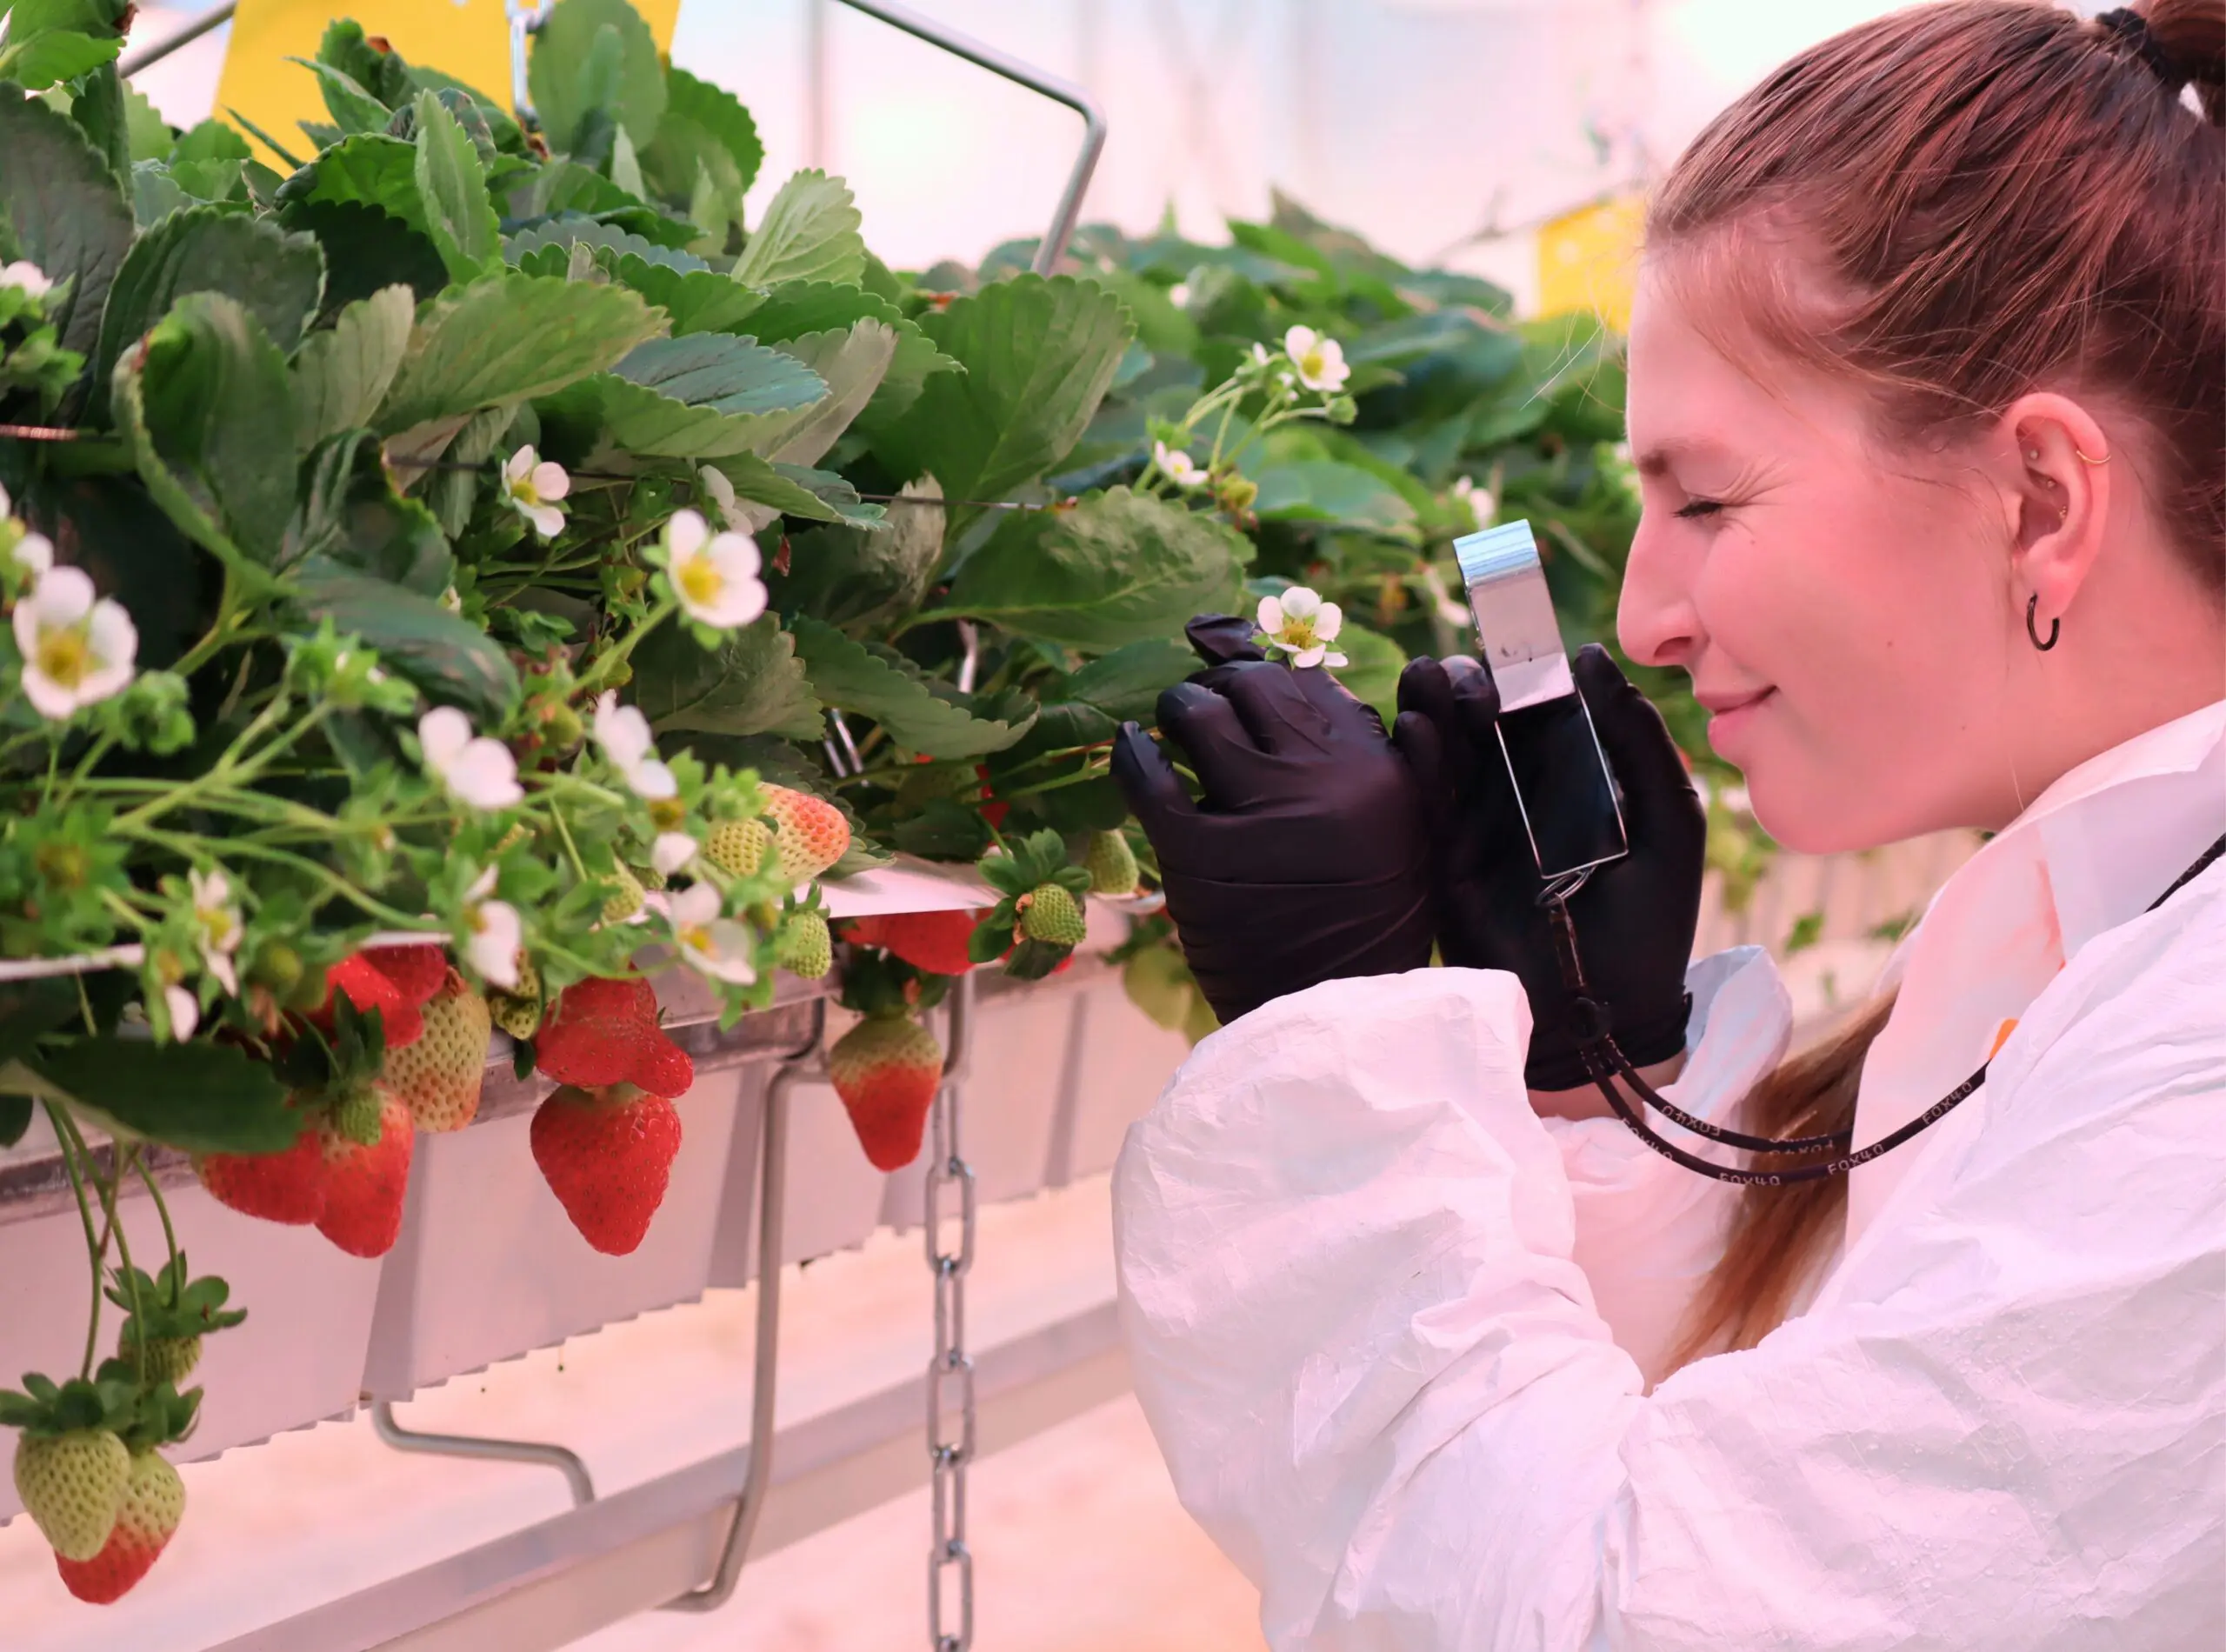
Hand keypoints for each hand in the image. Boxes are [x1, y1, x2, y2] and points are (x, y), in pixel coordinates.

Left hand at [1111, 615, 1433, 1025]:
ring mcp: (1257, 815)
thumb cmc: (1370, 920)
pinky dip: (1132, 755)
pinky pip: (1148, 777)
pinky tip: (1130, 749)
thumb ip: (1404, 753)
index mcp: (1378, 768)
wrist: (1335, 1014)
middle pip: (1253, 686)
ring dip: (1181, 711)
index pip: (1311, 680)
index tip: (1241, 676)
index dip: (1266, 670)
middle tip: (1206, 705)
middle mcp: (1322, 780)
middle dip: (1222, 687)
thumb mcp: (1413, 828)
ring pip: (1199, 715)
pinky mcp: (1199, 855)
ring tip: (1175, 728)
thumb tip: (1375, 671)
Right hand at [1394, 644, 1705, 1091]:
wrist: (1603, 1015)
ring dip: (1434, 707)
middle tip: (1467, 672)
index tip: (1514, 642)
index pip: (1541, 709)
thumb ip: (1640, 742)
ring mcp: (1479, 825)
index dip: (1523, 672)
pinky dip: (1415, 758)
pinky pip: (1424, 797)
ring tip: (1431, 680)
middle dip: (1469, 685)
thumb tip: (1592, 658)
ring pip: (1446, 749)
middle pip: (1483, 721)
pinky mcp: (1445, 857)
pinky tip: (1416, 727)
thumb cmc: (1649, 923)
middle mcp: (1522, 794)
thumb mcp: (1670, 821)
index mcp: (1576, 779)